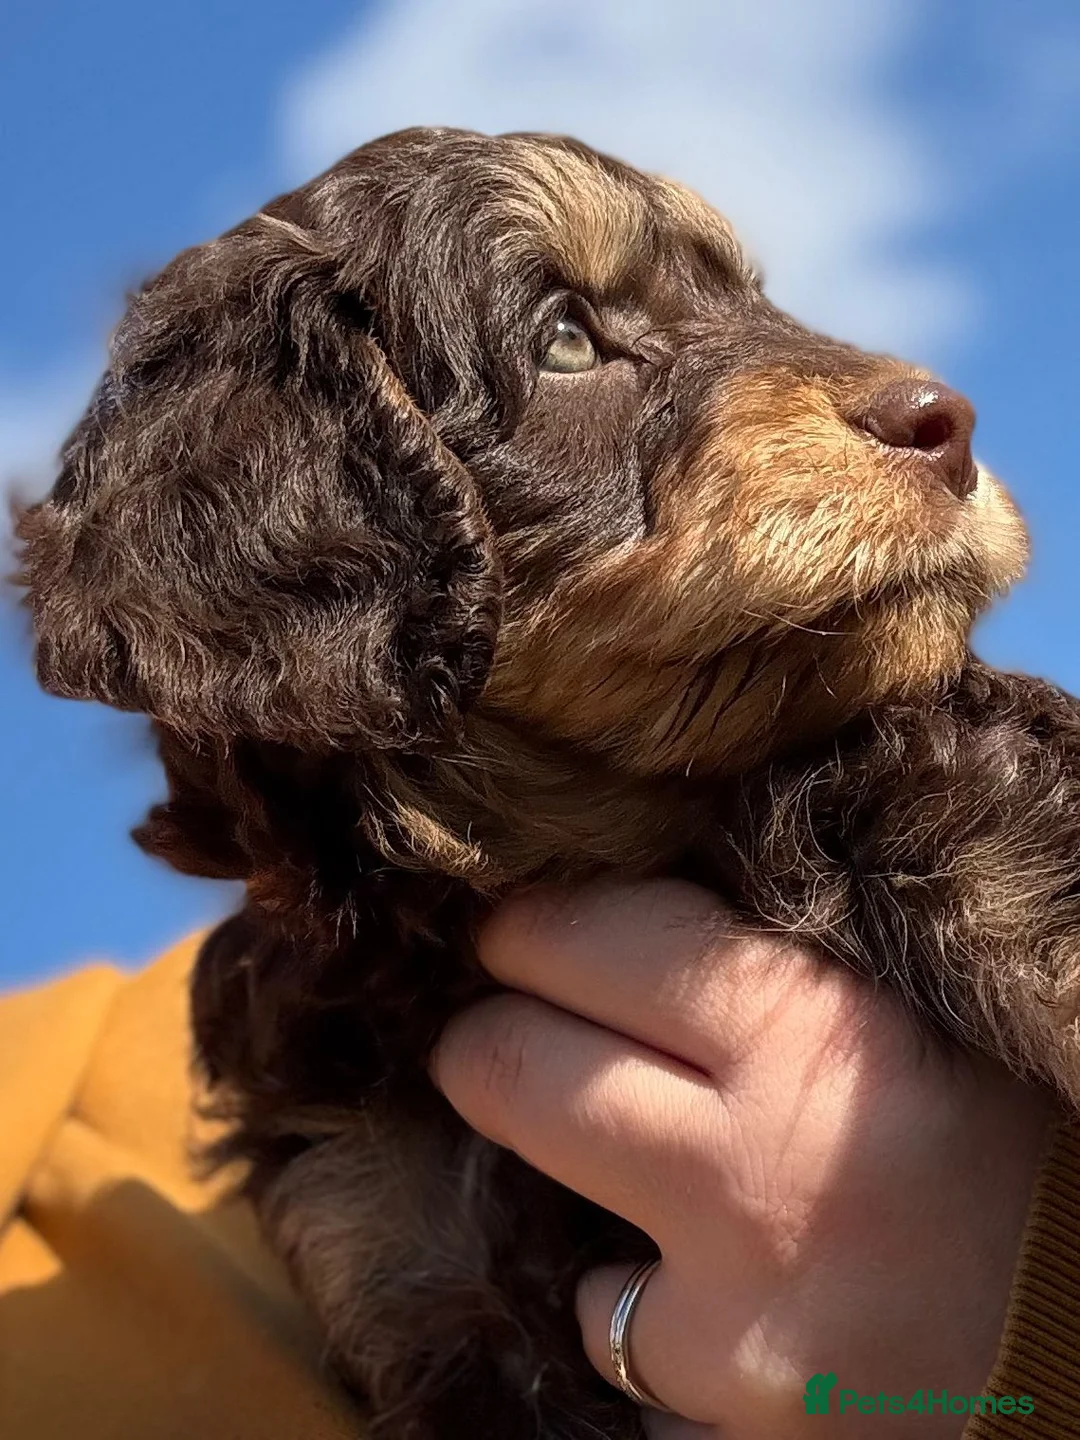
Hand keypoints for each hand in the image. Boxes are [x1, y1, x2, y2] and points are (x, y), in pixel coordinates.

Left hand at [431, 879, 1051, 1436]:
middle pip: (508, 1071)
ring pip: (550, 1221)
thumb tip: (623, 896)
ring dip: (581, 1192)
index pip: (586, 940)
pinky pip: (625, 1349)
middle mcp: (758, 1175)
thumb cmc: (1021, 1132)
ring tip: (650, 1173)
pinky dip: (653, 1316)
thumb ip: (774, 955)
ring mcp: (738, 1322)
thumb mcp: (908, 1003)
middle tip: (510, 1025)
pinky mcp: (735, 1421)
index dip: (528, 928)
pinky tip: (729, 1289)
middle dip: (488, 1040)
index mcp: (815, 1031)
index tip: (518, 932)